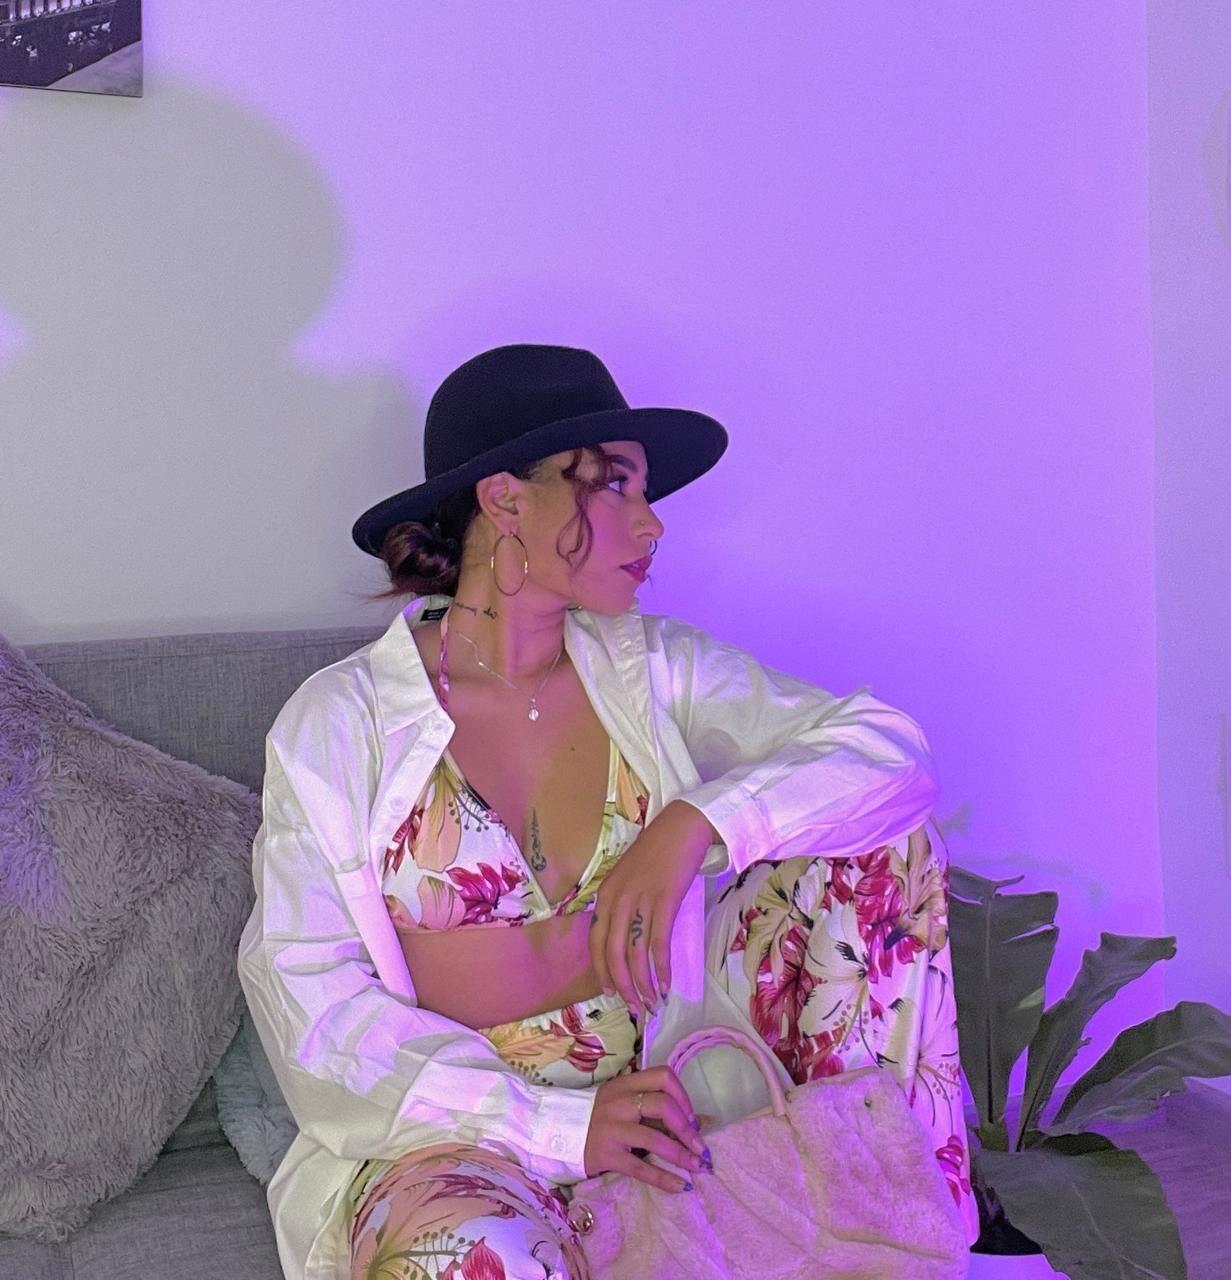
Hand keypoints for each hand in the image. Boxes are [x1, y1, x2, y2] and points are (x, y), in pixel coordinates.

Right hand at [583, 1067, 711, 1191]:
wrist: (560, 1134)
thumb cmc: (600, 1117)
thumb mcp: (626, 1104)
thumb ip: (659, 1110)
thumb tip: (704, 1121)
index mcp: (625, 1084)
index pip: (662, 1076)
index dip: (683, 1095)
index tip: (691, 1117)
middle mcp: (619, 1102)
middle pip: (662, 1104)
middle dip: (686, 1127)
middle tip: (698, 1145)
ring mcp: (611, 1128)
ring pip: (653, 1138)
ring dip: (681, 1154)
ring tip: (697, 1166)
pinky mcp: (607, 1155)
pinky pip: (640, 1168)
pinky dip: (663, 1178)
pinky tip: (680, 1186)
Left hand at [588, 800, 717, 1016]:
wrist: (682, 826)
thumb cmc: (658, 852)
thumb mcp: (628, 877)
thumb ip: (622, 904)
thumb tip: (625, 939)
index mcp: (605, 895)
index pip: (596, 943)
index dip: (602, 971)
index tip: (612, 992)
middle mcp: (617, 900)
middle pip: (612, 954)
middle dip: (623, 986)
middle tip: (635, 1007)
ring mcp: (640, 900)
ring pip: (635, 954)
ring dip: (643, 984)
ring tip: (652, 1003)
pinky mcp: (664, 901)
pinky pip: (658, 944)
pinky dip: (662, 969)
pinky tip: (667, 984)